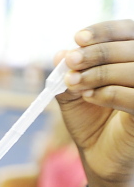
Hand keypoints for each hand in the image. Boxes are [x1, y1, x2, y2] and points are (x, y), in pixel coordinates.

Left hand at [58, 20, 133, 186]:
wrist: (98, 154)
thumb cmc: (91, 119)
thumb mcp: (74, 93)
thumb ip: (69, 73)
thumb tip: (60, 54)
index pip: (129, 31)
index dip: (105, 32)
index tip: (77, 38)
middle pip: (132, 48)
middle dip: (98, 53)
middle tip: (71, 61)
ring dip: (100, 73)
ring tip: (74, 83)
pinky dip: (109, 93)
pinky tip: (89, 96)